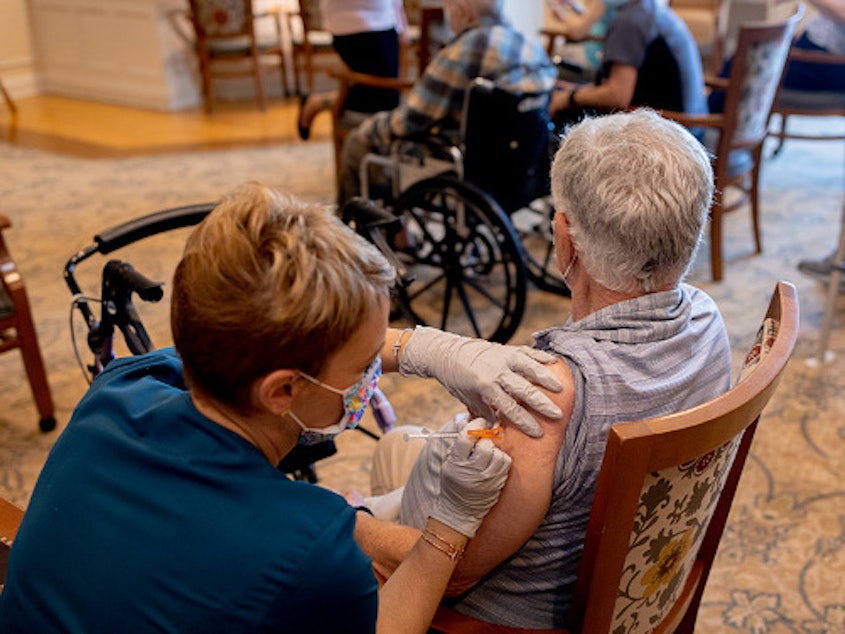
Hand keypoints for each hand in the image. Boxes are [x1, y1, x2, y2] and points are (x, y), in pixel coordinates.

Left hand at [399, 327, 562, 436]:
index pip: (509, 408)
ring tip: (561, 388)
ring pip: (529, 367)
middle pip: (523, 390)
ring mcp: (502, 358)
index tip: (538, 432)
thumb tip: (498, 427)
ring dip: (546, 378)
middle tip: (557, 415)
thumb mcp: (467, 398)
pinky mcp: (506, 348)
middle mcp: (496, 371)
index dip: (524, 422)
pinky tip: (554, 363)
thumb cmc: (456, 378)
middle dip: (541, 404)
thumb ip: (484, 411)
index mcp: (485, 386)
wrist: (447, 353)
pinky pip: (526, 351)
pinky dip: (541, 356)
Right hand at [430, 418, 511, 536]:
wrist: (459, 511)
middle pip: (484, 444)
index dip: (474, 425)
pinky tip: (494, 461)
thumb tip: (465, 422)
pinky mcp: (497, 483)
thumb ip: (458, 443)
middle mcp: (472, 471)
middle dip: (484, 439)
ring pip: (497, 453)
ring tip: (487, 453)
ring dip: (493, 448)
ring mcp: (486, 478)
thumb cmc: (452, 483)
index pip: (467, 437)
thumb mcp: (449, 463)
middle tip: (482, 440)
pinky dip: (501, 458)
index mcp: (456, 463)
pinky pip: (505, 462)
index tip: (479, 422)